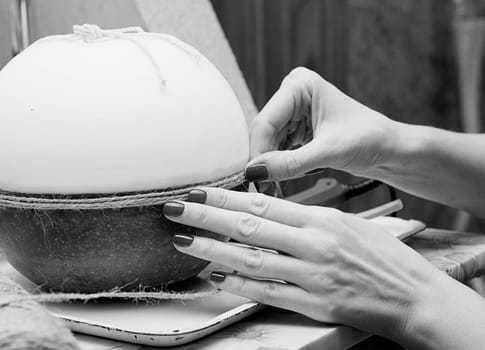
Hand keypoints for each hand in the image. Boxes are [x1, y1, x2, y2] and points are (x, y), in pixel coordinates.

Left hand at [163, 187, 451, 342]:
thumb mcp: (350, 224)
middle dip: (208, 217)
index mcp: (323, 220)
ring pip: (252, 259)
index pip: (264, 205)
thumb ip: (311, 220)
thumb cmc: (384, 256)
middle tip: (177, 209)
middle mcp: (314, 244)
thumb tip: (273, 215)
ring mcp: (312, 275)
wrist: (414, 296)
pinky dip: (240, 285)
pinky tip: (217, 278)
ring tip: (185, 243)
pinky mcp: (314, 304)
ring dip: (214, 250)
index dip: (227, 198)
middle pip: (250, 227)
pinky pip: (269, 292)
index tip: (200, 191)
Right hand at [246, 67, 398, 180]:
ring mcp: (294, 112)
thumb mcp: (328, 152)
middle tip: (260, 185)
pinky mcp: (297, 129)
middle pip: (264, 132)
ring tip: (272, 184)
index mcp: (300, 85)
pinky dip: (278, 165)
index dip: (258, 150)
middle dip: (263, 159)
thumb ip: (289, 163)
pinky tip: (281, 177)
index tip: (254, 176)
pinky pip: (277, 148)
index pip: (266, 121)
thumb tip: (256, 172)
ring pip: (268, 142)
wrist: (390, 150)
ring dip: (269, 164)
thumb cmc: (371, 138)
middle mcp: (293, 95)